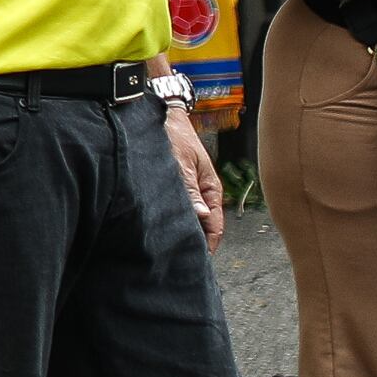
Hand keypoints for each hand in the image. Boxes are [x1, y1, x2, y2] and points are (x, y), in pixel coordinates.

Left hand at [158, 97, 225, 247]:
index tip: (197, 260)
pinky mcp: (178, 190)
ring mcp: (191, 193)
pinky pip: (179, 210)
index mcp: (211, 189)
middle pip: (203, 227)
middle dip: (194, 242)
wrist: (164, 116)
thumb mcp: (181, 163)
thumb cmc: (175, 135)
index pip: (215, 226)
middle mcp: (203, 194)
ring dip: (181, 231)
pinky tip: (160, 229)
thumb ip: (189, 189)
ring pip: (190, 220)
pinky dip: (172, 220)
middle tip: (177, 259)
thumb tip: (201, 215)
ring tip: (167, 249)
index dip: (208, 245)